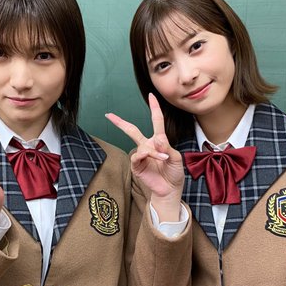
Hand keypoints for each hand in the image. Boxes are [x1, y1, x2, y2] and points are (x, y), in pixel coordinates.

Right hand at [106, 93, 184, 221]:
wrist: (171, 190)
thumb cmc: (174, 173)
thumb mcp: (176, 158)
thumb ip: (167, 148)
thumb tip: (158, 138)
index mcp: (159, 141)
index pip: (156, 121)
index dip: (154, 108)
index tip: (150, 95)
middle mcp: (148, 146)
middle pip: (132, 130)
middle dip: (120, 122)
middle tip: (108, 115)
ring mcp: (141, 156)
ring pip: (142, 146)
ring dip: (153, 151)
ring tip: (164, 158)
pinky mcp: (137, 166)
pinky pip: (138, 156)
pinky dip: (147, 156)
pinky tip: (155, 158)